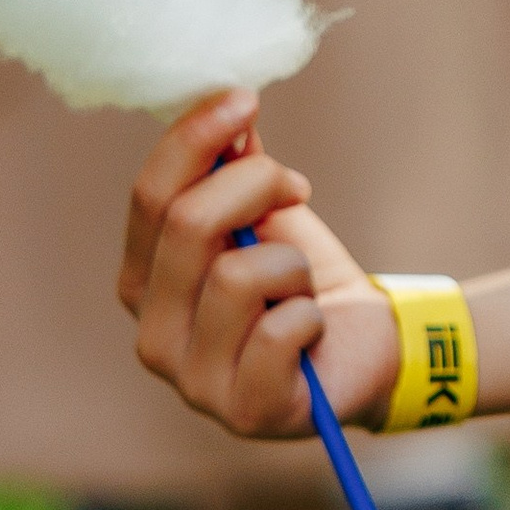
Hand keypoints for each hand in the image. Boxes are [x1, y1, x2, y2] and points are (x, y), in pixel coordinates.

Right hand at [121, 90, 397, 434]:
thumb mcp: (268, 211)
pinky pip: (280, 330)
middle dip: (255, 185)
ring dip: (291, 264)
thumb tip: (224, 107)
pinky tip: (311, 332)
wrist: (366, 345)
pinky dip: (310, 315)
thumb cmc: (304, 276)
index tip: (244, 98)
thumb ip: (236, 165)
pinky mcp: (243, 411)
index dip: (194, 138)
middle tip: (297, 186)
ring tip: (299, 285)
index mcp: (143, 280)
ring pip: (238, 275)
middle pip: (188, 224)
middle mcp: (151, 335)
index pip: (149, 196)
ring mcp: (192, 382)